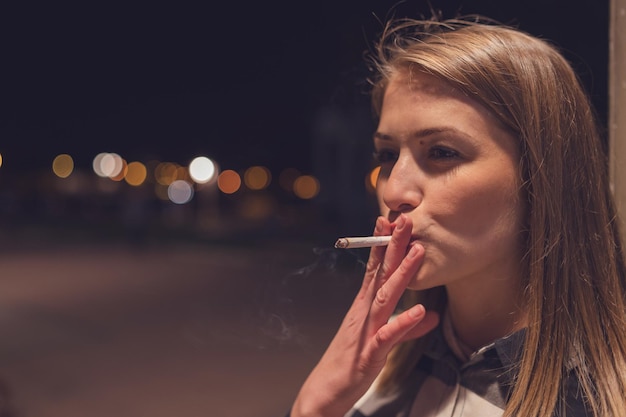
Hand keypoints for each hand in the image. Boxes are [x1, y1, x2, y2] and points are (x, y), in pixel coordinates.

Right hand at [290, 214, 439, 416]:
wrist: (325, 392)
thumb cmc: (350, 364)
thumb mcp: (380, 342)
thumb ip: (405, 327)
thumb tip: (429, 315)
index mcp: (364, 308)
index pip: (374, 270)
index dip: (383, 245)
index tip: (390, 221)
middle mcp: (363, 314)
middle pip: (380, 274)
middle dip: (394, 246)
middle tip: (406, 220)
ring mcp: (365, 331)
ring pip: (384, 297)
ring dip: (401, 273)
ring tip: (418, 252)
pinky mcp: (369, 354)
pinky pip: (388, 336)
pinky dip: (402, 323)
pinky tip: (419, 311)